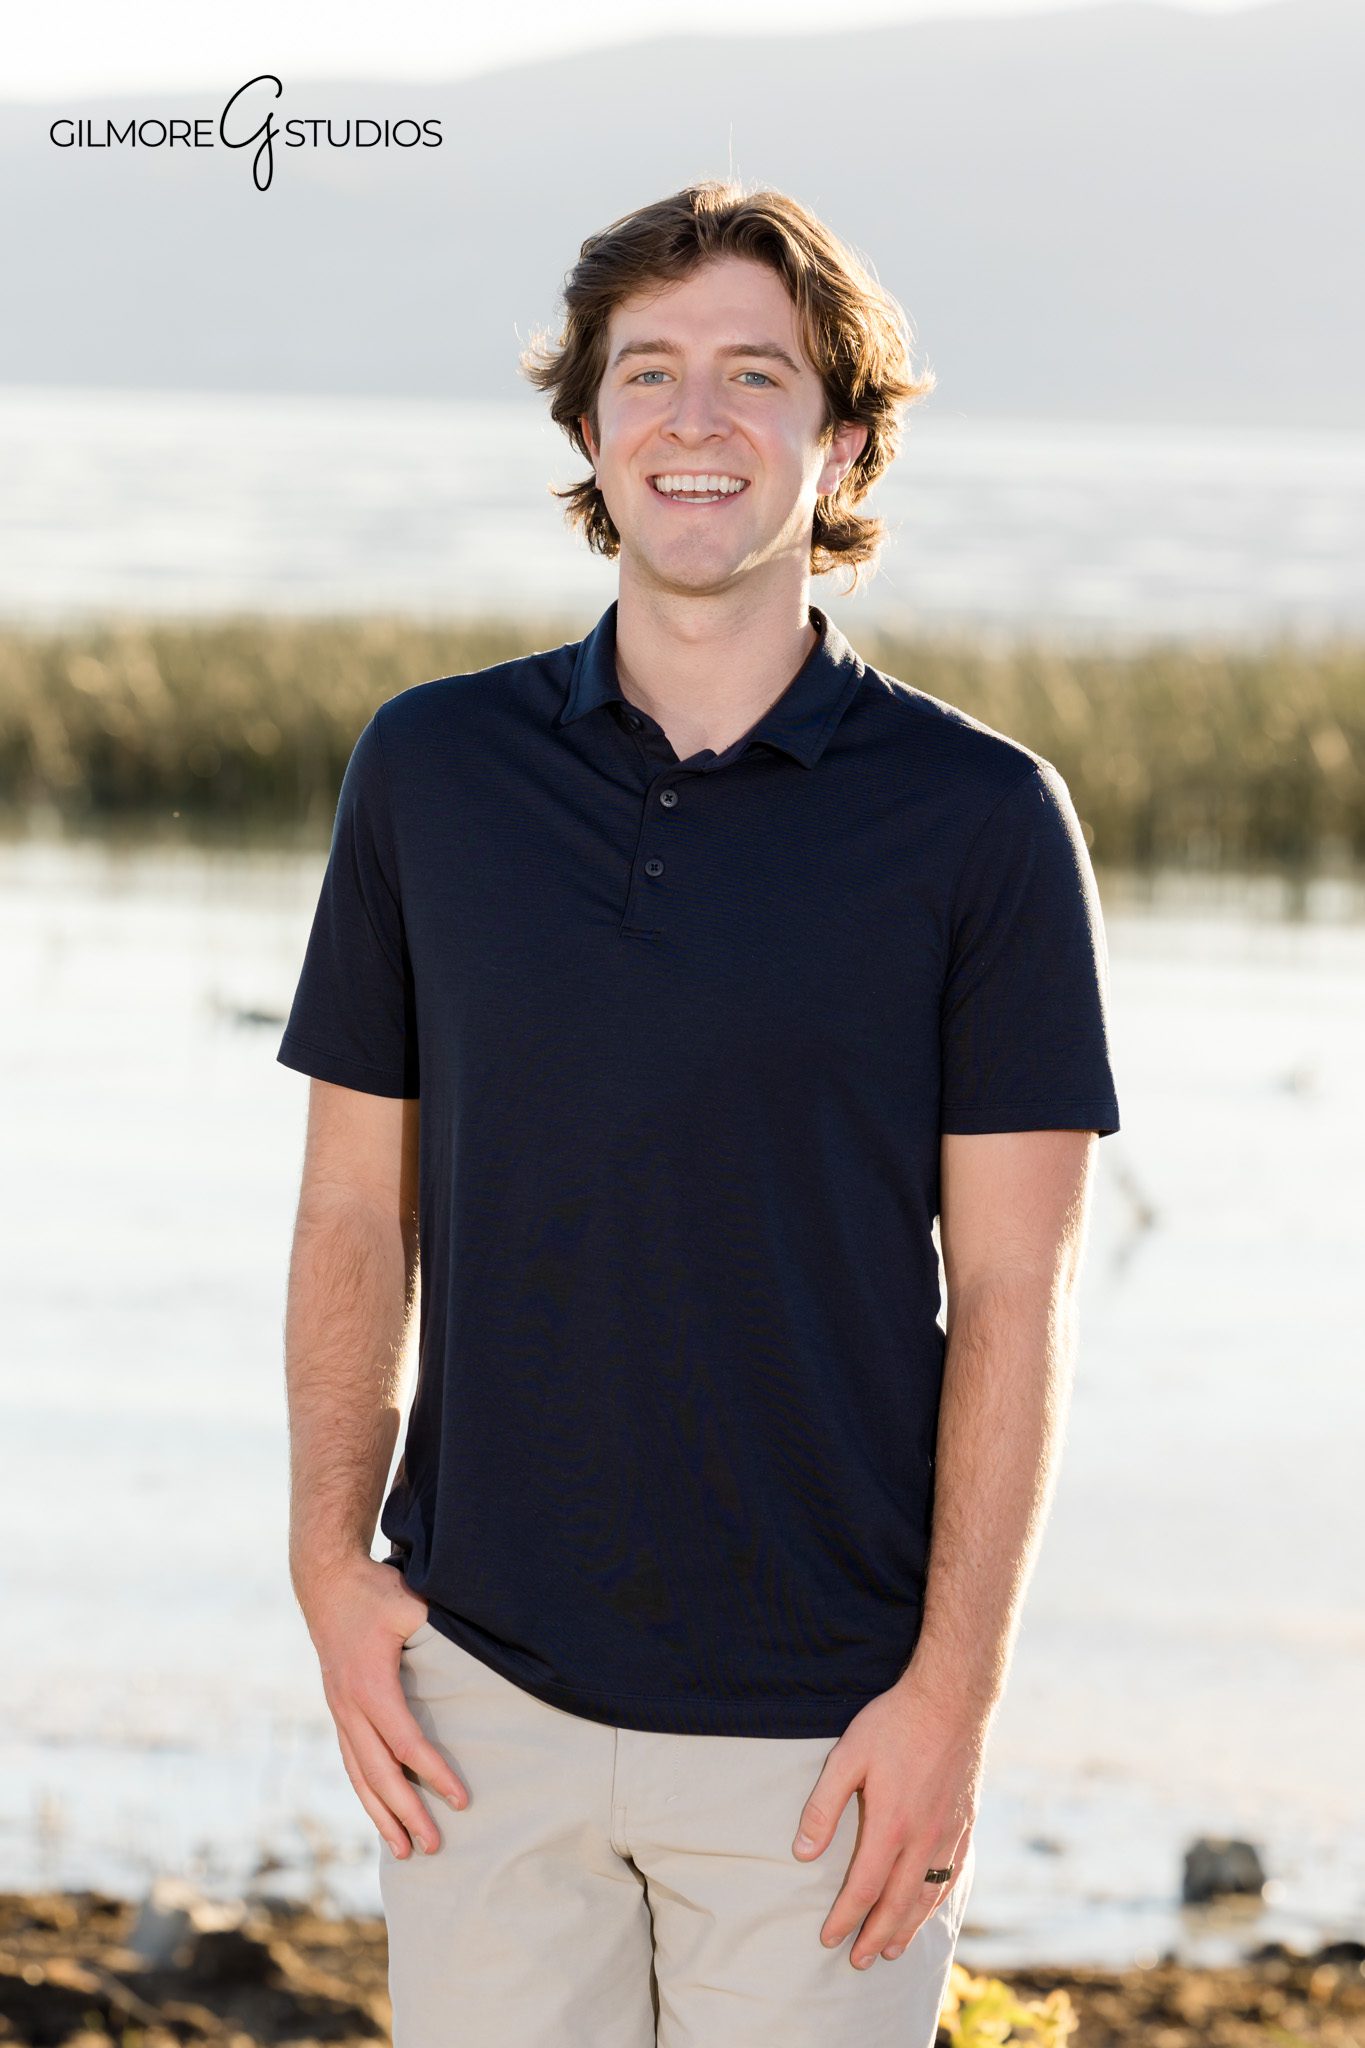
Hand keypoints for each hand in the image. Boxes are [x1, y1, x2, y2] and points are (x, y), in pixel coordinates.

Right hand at [302, 1556, 468, 1858]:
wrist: (327, 1582)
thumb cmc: (374, 1591)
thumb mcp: (409, 1602)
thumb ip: (437, 1629)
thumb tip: (481, 1643)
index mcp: (370, 1686)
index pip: (406, 1743)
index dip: (434, 1774)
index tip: (461, 1800)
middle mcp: (350, 1707)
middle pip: (379, 1774)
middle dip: (407, 1813)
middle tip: (435, 1846)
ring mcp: (340, 1711)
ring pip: (360, 1776)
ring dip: (382, 1815)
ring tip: (404, 1852)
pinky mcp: (339, 1710)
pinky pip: (352, 1762)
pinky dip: (366, 1794)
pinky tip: (380, 1815)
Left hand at [791, 1677, 983, 1968]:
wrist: (952, 1699)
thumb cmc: (894, 1724)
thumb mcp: (848, 1757)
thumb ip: (824, 1807)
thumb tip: (802, 1853)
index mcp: (890, 1825)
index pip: (864, 1888)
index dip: (846, 1917)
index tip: (829, 1938)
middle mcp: (923, 1838)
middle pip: (898, 1903)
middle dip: (875, 1935)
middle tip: (859, 1961)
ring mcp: (949, 1833)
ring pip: (928, 1895)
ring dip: (908, 1926)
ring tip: (891, 1948)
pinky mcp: (965, 1823)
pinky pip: (953, 1874)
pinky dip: (938, 1900)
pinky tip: (929, 1906)